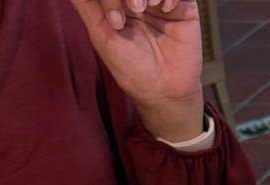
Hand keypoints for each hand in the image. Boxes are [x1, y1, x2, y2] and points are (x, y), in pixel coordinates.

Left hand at [68, 0, 204, 142]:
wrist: (164, 91)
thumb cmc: (132, 69)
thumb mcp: (101, 36)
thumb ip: (86, 6)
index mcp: (118, 4)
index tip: (115, 21)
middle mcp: (139, 1)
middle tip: (134, 9)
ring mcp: (160, 3)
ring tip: (147, 8)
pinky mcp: (184, 9)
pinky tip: (164, 8)